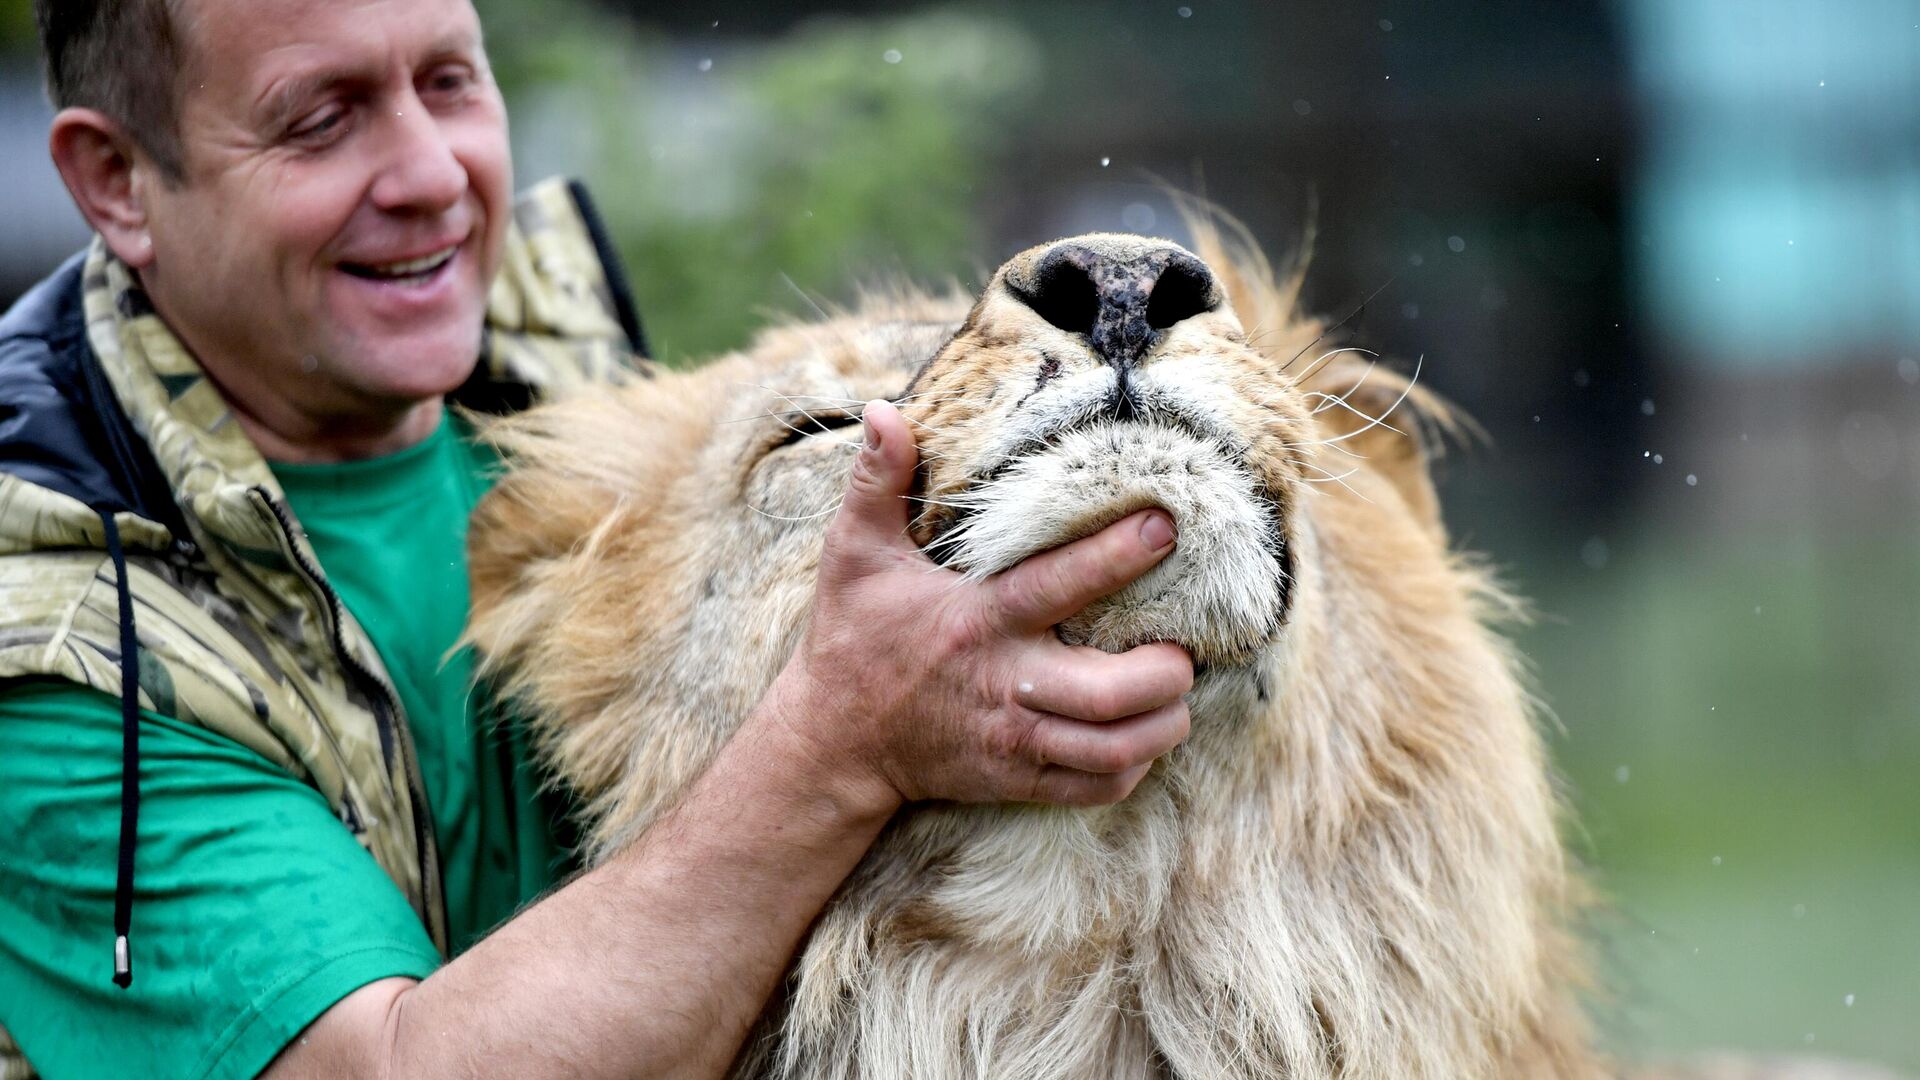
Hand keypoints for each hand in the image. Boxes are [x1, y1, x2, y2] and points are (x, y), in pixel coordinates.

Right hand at [759, 399, 1193, 817]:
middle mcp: (1004, 685)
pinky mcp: (1018, 779)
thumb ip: (876, 481)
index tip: (1165, 528)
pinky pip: (1097, 785)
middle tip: (1185, 645)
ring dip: (1163, 723)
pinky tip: (1142, 734)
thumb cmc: (853, 637)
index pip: (1058, 586)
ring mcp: (1014, 740)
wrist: (833, 742)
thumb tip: (883, 410)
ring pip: (1115, 749)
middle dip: (1166, 672)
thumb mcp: (853, 554)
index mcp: (976, 620)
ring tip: (1177, 689)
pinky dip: (1134, 764)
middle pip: (1110, 695)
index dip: (1117, 557)